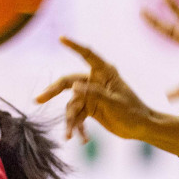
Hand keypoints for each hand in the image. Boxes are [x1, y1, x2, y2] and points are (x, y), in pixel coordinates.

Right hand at [38, 39, 158, 143]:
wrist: (141, 128)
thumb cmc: (133, 111)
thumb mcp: (114, 102)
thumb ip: (94, 93)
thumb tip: (73, 88)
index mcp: (104, 72)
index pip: (87, 55)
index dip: (74, 46)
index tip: (61, 38)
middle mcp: (94, 81)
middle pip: (68, 83)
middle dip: (53, 91)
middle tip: (38, 100)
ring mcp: (90, 96)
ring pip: (71, 106)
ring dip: (70, 122)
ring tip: (69, 136)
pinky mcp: (90, 109)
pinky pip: (78, 117)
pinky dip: (78, 128)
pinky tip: (82, 139)